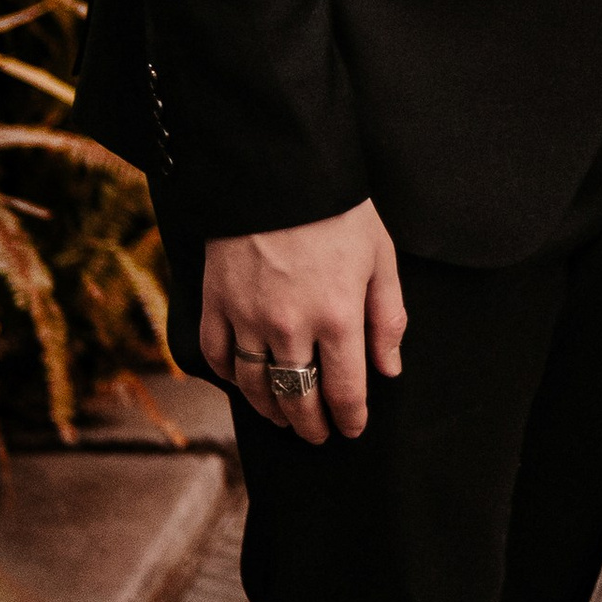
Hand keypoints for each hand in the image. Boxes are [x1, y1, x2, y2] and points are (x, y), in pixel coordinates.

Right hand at [201, 199, 405, 444]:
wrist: (278, 167)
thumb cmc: (338, 211)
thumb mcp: (380, 257)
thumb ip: (387, 317)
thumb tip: (388, 369)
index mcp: (338, 316)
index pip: (345, 391)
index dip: (349, 420)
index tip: (352, 430)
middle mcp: (290, 326)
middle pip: (298, 398)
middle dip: (311, 425)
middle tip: (318, 434)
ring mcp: (246, 316)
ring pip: (256, 386)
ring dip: (272, 411)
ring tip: (284, 419)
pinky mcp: (214, 301)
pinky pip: (217, 356)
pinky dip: (230, 378)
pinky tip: (244, 384)